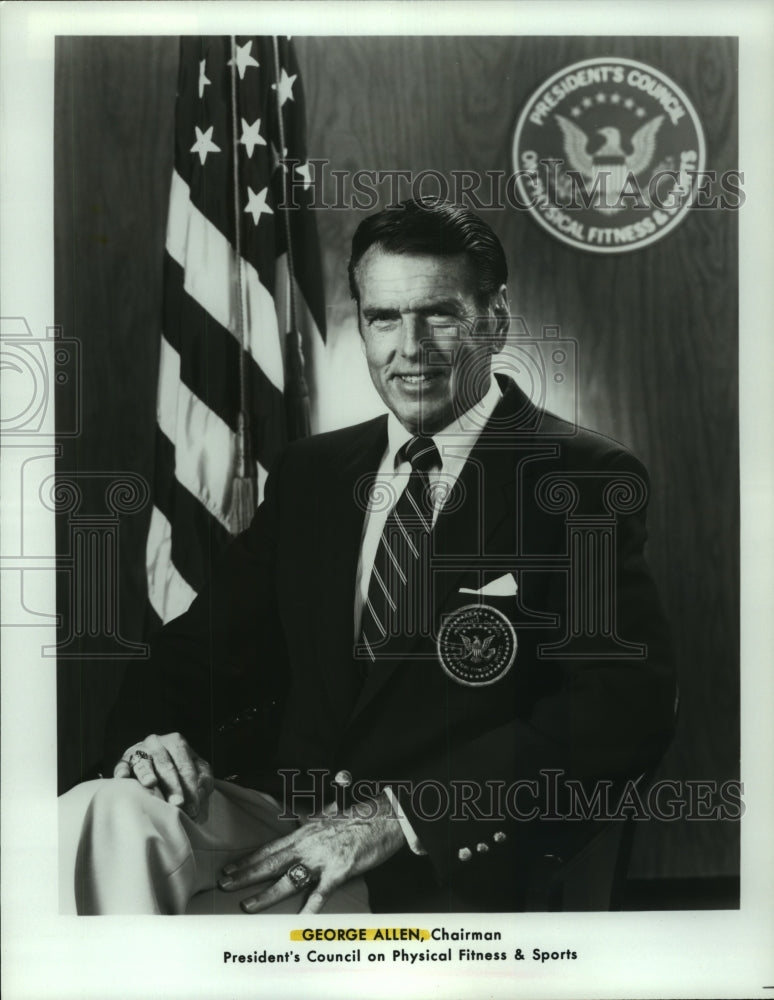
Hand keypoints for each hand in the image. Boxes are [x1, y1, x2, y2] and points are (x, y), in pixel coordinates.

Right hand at [113, 732, 213, 820]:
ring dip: (147, 773)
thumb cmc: (181, 772)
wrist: (159, 766)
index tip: (194, 809)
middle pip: (166, 764)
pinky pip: (122, 764)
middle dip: (173, 785)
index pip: (185, 765)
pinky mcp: (125, 760)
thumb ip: (203, 781)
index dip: (191, 787)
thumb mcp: (197, 772)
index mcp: (177, 742)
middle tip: (177, 804)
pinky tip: (123, 777)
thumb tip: (201, 795)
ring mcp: (140, 750)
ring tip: (151, 784)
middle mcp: (157, 742)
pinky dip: (122, 770)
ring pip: (144, 762)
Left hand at [218, 793, 404, 913]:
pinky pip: (321, 892)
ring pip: (289, 879)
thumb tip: (301, 827)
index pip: (270, 848)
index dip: (248, 859)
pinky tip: (297, 921)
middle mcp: (309, 844)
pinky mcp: (340, 870)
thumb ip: (313, 825)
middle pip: (271, 862)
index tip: (229, 868)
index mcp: (305, 832)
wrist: (385, 814)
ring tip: (247, 905)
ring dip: (266, 894)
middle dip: (245, 874)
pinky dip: (309, 908)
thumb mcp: (330, 817)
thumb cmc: (360, 817)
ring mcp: (323, 858)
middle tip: (224, 885)